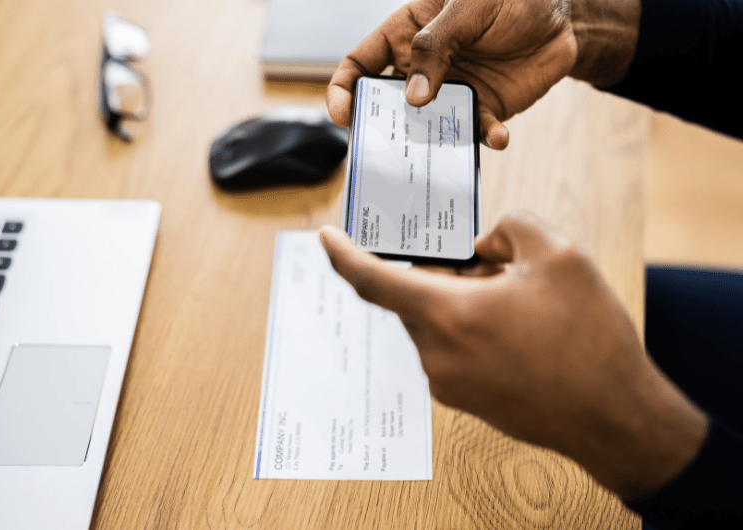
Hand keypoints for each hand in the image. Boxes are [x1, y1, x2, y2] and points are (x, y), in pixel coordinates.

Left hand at [319, 214, 707, 499]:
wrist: (614, 419)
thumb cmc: (589, 339)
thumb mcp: (559, 256)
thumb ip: (510, 228)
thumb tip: (483, 244)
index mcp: (448, 315)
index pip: (372, 280)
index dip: (342, 254)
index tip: (325, 236)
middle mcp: (436, 354)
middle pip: (413, 295)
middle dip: (443, 270)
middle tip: (490, 261)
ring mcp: (447, 383)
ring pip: (433, 322)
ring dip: (458, 300)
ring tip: (514, 297)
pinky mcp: (463, 400)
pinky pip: (448, 349)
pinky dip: (467, 328)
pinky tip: (515, 327)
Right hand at [326, 0, 577, 148]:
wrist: (563, 17)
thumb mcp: (469, 6)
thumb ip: (438, 45)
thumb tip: (413, 97)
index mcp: (407, 36)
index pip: (361, 64)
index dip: (343, 89)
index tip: (344, 114)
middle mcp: (423, 70)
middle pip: (388, 105)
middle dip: (383, 129)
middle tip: (388, 147)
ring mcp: (451, 93)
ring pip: (428, 127)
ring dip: (432, 142)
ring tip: (442, 150)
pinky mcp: (482, 110)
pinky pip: (475, 133)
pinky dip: (485, 139)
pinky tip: (498, 137)